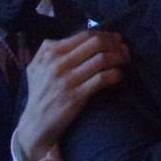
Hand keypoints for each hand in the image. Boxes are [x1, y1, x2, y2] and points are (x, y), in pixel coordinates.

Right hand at [11, 31, 128, 160]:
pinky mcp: (75, 97)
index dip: (106, 35)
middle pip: (96, 43)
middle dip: (115, 44)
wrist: (35, 125)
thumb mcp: (35, 67)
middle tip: (125, 50)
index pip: (85, 35)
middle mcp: (58, 64)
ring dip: (119, 57)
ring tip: (125, 61)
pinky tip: (119, 75)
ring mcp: (67, 80)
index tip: (117, 40)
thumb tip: (70, 37)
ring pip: (101, 59)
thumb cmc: (39, 94)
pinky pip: (102, 79)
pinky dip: (115, 74)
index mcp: (50, 53)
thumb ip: (47, 48)